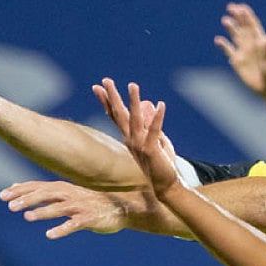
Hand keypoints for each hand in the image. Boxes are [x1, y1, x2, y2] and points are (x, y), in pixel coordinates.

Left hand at [1, 180, 129, 238]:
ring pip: (58, 208)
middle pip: (45, 195)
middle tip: (10, 206)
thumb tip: (16, 187)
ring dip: (42, 212)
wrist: (120, 207)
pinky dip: (62, 228)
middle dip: (27, 199)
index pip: (37, 187)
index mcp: (62, 188)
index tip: (2, 196)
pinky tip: (50, 234)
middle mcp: (69, 195)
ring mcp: (79, 206)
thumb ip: (41, 191)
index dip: (20, 190)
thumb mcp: (64, 192)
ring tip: (28, 217)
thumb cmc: (88, 201)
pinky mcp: (89, 219)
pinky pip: (73, 224)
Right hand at [92, 78, 180, 195]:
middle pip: (119, 115)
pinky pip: (155, 130)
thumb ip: (152, 123)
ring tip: (132, 85)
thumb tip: (150, 103)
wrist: (166, 185)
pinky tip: (161, 104)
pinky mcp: (151, 150)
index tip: (98, 87)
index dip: (107, 101)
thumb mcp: (157, 140)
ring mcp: (139, 146)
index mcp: (129, 138)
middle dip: (113, 97)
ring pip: (135, 120)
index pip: (116, 117)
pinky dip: (158, 117)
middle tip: (106, 80)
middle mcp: (131, 141)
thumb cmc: (161, 163)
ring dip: (134, 101)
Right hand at [214, 2, 265, 96]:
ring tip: (225, 19)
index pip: (253, 25)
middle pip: (243, 27)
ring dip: (231, 27)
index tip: (241, 7)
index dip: (247, 16)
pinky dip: (223, 45)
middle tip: (231, 6)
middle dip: (238, 16)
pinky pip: (228, 50)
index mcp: (260, 42)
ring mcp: (243, 52)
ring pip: (236, 36)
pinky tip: (218, 39)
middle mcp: (251, 44)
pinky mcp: (237, 61)